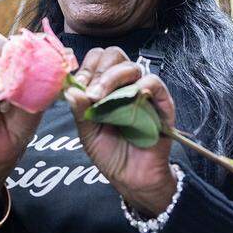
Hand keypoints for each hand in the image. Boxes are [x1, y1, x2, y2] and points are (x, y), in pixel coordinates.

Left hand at [63, 47, 177, 215]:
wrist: (131, 178)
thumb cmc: (110, 153)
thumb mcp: (87, 132)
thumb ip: (80, 110)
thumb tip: (70, 90)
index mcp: (105, 87)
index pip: (97, 60)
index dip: (86, 68)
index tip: (77, 85)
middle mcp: (124, 84)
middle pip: (114, 55)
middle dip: (98, 71)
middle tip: (91, 93)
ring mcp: (143, 92)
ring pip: (132, 66)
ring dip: (113, 78)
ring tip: (100, 98)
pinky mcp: (162, 102)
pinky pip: (154, 83)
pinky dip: (141, 86)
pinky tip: (129, 98)